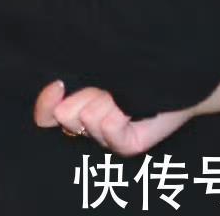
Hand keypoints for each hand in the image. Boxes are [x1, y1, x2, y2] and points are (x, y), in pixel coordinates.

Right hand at [33, 82, 191, 155]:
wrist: (175, 77)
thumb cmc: (131, 70)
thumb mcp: (93, 70)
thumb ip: (70, 78)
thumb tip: (56, 83)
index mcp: (76, 110)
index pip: (44, 117)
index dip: (46, 102)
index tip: (59, 85)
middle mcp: (88, 129)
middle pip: (65, 114)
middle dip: (85, 95)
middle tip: (109, 92)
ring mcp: (107, 141)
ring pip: (88, 117)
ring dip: (106, 101)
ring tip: (124, 99)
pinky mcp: (126, 147)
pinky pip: (108, 127)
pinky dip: (119, 113)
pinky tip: (132, 110)